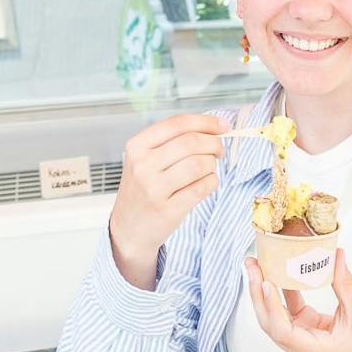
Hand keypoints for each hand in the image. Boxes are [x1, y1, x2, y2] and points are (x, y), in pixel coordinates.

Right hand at [109, 113, 227, 272]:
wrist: (128, 229)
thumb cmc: (143, 189)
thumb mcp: (146, 160)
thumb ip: (174, 141)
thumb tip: (215, 126)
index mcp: (137, 146)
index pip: (178, 123)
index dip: (206, 122)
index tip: (223, 125)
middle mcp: (142, 165)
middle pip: (191, 142)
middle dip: (214, 143)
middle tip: (219, 150)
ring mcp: (154, 188)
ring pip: (199, 164)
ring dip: (212, 165)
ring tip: (208, 169)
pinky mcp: (168, 209)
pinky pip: (203, 187)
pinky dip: (212, 182)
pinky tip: (206, 183)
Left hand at [244, 251, 351, 351]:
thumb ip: (344, 284)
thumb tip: (336, 254)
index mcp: (312, 351)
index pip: (282, 330)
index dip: (271, 306)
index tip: (266, 282)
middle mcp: (300, 346)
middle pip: (270, 321)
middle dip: (258, 293)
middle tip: (251, 265)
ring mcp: (302, 337)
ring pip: (275, 315)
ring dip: (266, 291)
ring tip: (258, 265)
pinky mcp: (307, 328)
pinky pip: (290, 309)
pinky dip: (285, 290)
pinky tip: (282, 271)